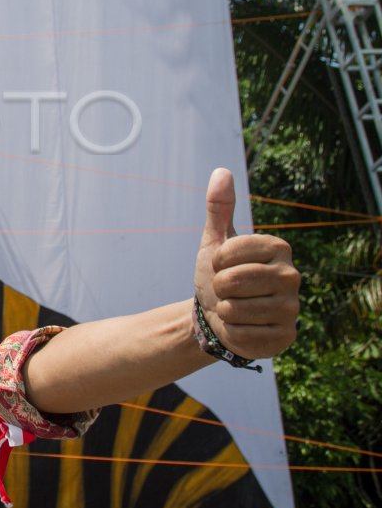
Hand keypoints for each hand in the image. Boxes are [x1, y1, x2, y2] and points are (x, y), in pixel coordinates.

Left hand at [194, 168, 299, 359]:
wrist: (219, 316)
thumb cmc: (219, 274)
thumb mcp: (215, 240)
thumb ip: (219, 207)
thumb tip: (221, 171)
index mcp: (278, 248)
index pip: (228, 252)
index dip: (215, 262)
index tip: (222, 265)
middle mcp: (292, 276)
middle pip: (230, 281)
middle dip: (218, 287)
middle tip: (227, 290)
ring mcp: (292, 308)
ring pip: (234, 309)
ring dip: (224, 310)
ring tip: (235, 307)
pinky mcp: (286, 336)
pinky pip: (242, 333)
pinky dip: (232, 332)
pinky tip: (243, 327)